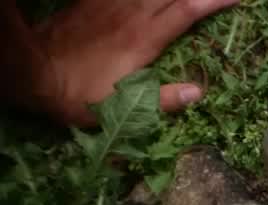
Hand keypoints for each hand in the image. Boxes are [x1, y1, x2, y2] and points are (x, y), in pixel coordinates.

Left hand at [5, 0, 239, 126]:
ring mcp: (111, 4)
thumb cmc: (80, 93)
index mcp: (144, 38)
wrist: (32, 69)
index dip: (213, 1)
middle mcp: (132, 14)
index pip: (187, 11)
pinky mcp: (92, 2)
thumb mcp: (125, 107)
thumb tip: (199, 93)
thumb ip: (164, 100)